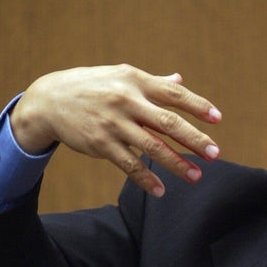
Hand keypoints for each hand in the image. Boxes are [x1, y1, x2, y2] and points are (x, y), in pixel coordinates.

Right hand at [10, 64, 221, 195]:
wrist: (49, 99)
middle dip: (194, 139)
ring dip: (176, 164)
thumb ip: (153, 82)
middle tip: (215, 153)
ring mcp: (113, 124)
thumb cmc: (92, 86)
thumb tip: (180, 80)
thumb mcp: (121, 76)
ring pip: (152, 147)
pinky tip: (161, 190)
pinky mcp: (101, 144)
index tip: (217, 118)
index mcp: (135, 81)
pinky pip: (129, 165)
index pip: (173, 94)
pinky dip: (146, 179)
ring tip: (196, 176)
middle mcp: (127, 101)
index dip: (197, 106)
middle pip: (168, 122)